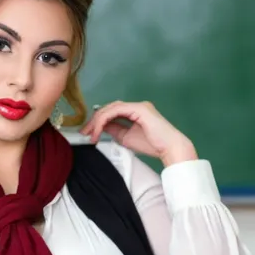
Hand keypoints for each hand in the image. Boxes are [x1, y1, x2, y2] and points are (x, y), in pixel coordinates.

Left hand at [79, 101, 197, 166]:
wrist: (169, 148)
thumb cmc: (153, 145)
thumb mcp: (126, 137)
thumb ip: (114, 130)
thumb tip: (100, 127)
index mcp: (134, 111)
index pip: (111, 112)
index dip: (98, 122)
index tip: (88, 134)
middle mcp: (135, 106)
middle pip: (109, 108)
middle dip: (94, 120)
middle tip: (85, 133)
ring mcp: (137, 106)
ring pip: (110, 108)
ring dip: (98, 120)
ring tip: (90, 133)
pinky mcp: (138, 109)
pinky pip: (116, 111)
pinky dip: (105, 120)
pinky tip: (99, 130)